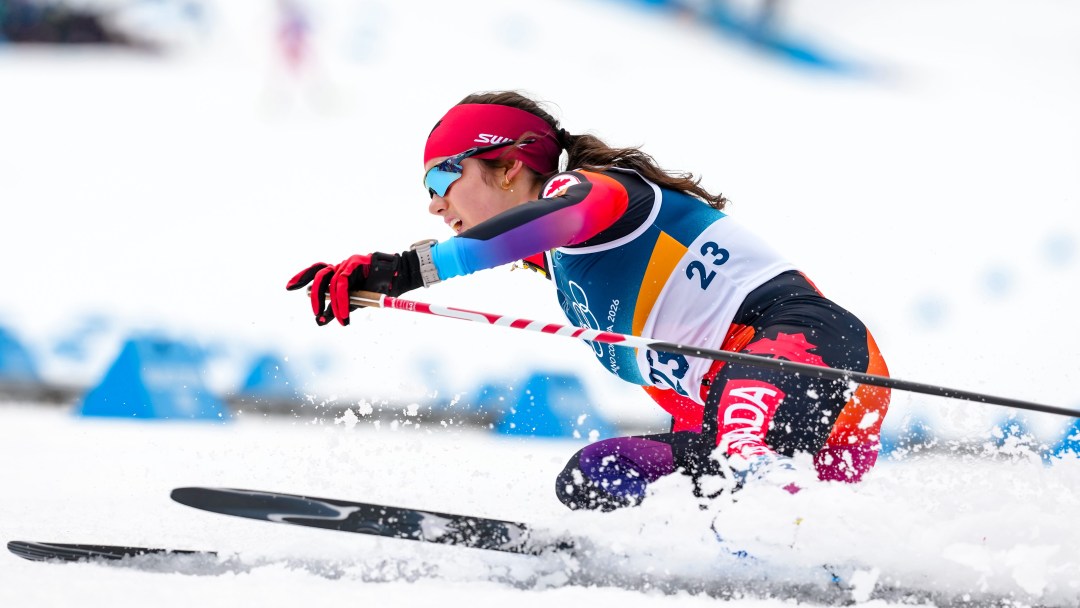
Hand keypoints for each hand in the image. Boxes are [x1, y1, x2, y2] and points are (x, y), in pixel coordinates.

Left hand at [286, 251, 422, 325]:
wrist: (398, 278)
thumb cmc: (378, 289)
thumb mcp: (354, 301)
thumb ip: (337, 308)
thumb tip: (319, 321)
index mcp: (339, 273)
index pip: (316, 271)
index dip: (301, 277)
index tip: (289, 287)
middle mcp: (340, 266)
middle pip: (319, 276)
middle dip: (316, 297)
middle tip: (317, 314)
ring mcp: (347, 263)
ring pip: (330, 281)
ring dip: (332, 302)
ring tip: (339, 319)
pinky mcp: (354, 263)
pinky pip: (342, 282)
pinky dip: (341, 299)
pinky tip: (344, 312)